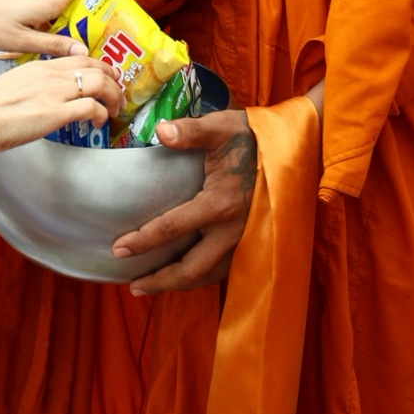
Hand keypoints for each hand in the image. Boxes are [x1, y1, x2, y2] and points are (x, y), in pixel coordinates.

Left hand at [0, 0, 87, 57]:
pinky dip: (58, 19)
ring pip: (63, 3)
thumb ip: (53, 45)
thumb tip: (83, 52)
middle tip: (110, 34)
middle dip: (95, 12)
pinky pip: (49, 6)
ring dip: (75, 19)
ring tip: (85, 42)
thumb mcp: (21, 41)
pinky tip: (55, 37)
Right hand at [0, 55, 124, 176]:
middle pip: (95, 67)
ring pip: (100, 84)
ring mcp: (55, 92)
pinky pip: (91, 107)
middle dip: (113, 79)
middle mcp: (50, 74)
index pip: (79, 58)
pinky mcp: (57, 112)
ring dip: (113, 97)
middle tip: (118, 93)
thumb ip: (29, 89)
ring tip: (114, 110)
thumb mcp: (11, 88)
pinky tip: (98, 123)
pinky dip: (101, 114)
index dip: (99, 66)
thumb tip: (37, 100)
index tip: (107, 76)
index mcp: (38, 66)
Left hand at [112, 109, 257, 295]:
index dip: (143, 241)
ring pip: (209, 275)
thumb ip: (190, 131)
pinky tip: (187, 275)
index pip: (172, 229)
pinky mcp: (253, 242)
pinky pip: (224, 270)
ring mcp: (245, 240)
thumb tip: (161, 131)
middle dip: (160, 281)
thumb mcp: (221, 127)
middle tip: (132, 286)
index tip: (119, 249)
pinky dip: (202, 277)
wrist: (294, 148)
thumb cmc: (252, 137)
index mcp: (220, 204)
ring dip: (180, 284)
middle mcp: (233, 231)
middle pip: (191, 270)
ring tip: (153, 286)